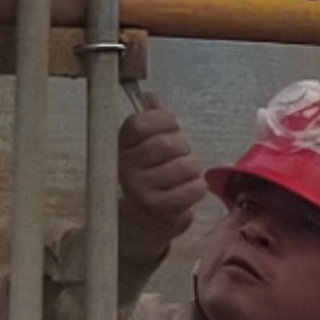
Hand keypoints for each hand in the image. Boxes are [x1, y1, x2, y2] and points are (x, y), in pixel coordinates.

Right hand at [115, 104, 204, 255]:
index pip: (142, 122)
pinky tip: (188, 191)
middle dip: (183, 149)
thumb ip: (151, 120)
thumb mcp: (145, 146)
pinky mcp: (159, 210)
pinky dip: (197, 188)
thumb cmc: (149, 178)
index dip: (165, 121)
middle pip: (168, 144)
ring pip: (185, 166)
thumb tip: (151, 98)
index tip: (171, 129)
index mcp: (121, 146)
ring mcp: (140, 190)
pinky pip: (193, 189)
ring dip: (193, 170)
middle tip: (179, 158)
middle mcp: (125, 167)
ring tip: (184, 177)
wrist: (141, 222)